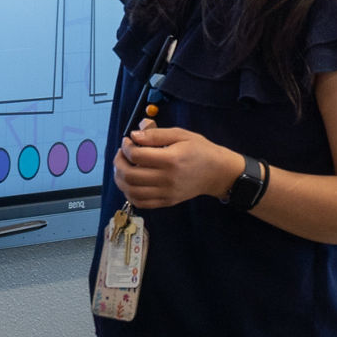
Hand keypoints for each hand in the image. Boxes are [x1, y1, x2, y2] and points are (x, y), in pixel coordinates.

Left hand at [117, 124, 237, 211]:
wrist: (217, 172)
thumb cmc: (200, 150)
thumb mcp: (181, 134)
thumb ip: (156, 134)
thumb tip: (134, 135)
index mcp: (170, 160)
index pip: (137, 155)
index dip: (126, 147)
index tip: (128, 141)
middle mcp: (167, 179)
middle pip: (130, 175)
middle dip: (119, 162)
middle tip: (121, 154)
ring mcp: (166, 193)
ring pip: (131, 191)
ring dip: (120, 179)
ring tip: (123, 167)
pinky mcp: (166, 202)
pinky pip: (141, 202)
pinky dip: (129, 193)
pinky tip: (130, 182)